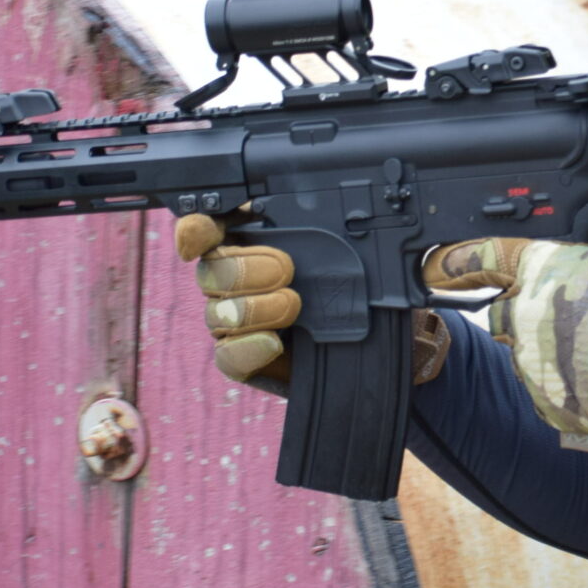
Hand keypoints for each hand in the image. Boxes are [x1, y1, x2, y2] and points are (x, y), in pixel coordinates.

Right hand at [174, 213, 450, 387]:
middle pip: (211, 269)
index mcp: (258, 241)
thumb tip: (389, 233)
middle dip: (242, 267)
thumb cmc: (364, 289)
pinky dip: (247, 347)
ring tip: (293, 305)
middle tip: (286, 270)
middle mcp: (238, 280)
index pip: (211, 229)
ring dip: (252, 307)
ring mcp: (236, 322)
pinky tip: (272, 342)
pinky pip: (226, 355)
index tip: (201, 232)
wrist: (371, 342)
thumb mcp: (371, 258)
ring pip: (216, 312)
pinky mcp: (243, 358)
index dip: (198, 229)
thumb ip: (366, 240)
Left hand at [423, 232, 587, 440]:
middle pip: (503, 310)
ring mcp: (532, 360)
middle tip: (572, 313)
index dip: (453, 262)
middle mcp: (525, 312)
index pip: (479, 258)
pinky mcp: (545, 400)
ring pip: (527, 351)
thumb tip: (576, 246)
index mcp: (541, 267)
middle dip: (526, 310)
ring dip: (552, 348)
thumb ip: (585, 247)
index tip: (437, 266)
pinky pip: (546, 387)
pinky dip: (567, 382)